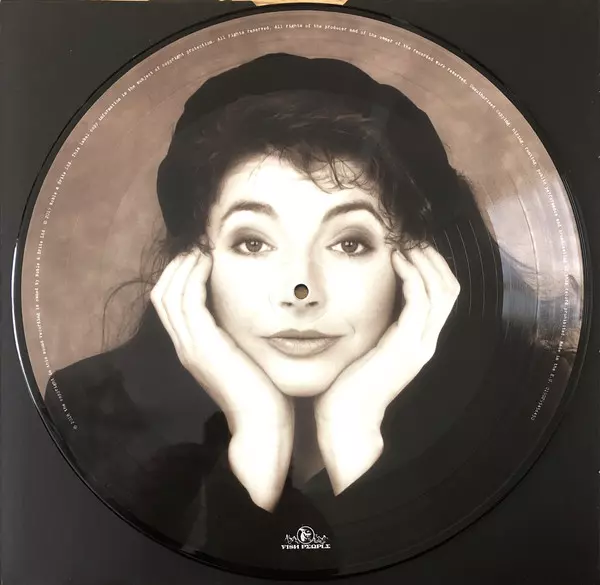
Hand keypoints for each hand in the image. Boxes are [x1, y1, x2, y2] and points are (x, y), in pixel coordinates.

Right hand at [150, 248, 293, 510]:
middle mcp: (185, 346)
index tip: (202, 256)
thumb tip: (251, 317)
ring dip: (184, 265)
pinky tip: (209, 261)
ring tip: (203, 248)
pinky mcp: (202, 346)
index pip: (172, 305)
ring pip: (169, 293)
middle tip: (198, 246)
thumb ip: (239, 339)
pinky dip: (193, 276)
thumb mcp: (247, 360)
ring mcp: (190, 347)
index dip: (181, 276)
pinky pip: (187, 300)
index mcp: (194, 350)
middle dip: (178, 266)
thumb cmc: (264, 395)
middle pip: (163, 294)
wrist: (263, 427)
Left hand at [314, 245, 459, 494]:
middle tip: (412, 238)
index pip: (442, 296)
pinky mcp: (406, 348)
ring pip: (441, 291)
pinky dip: (412, 275)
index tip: (411, 246)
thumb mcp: (368, 348)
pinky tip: (396, 260)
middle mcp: (426, 342)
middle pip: (449, 289)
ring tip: (405, 243)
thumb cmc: (348, 384)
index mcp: (418, 341)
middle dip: (434, 258)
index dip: (432, 267)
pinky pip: (419, 302)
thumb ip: (378, 327)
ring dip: (425, 261)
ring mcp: (420, 346)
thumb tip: (368, 302)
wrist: (346, 420)